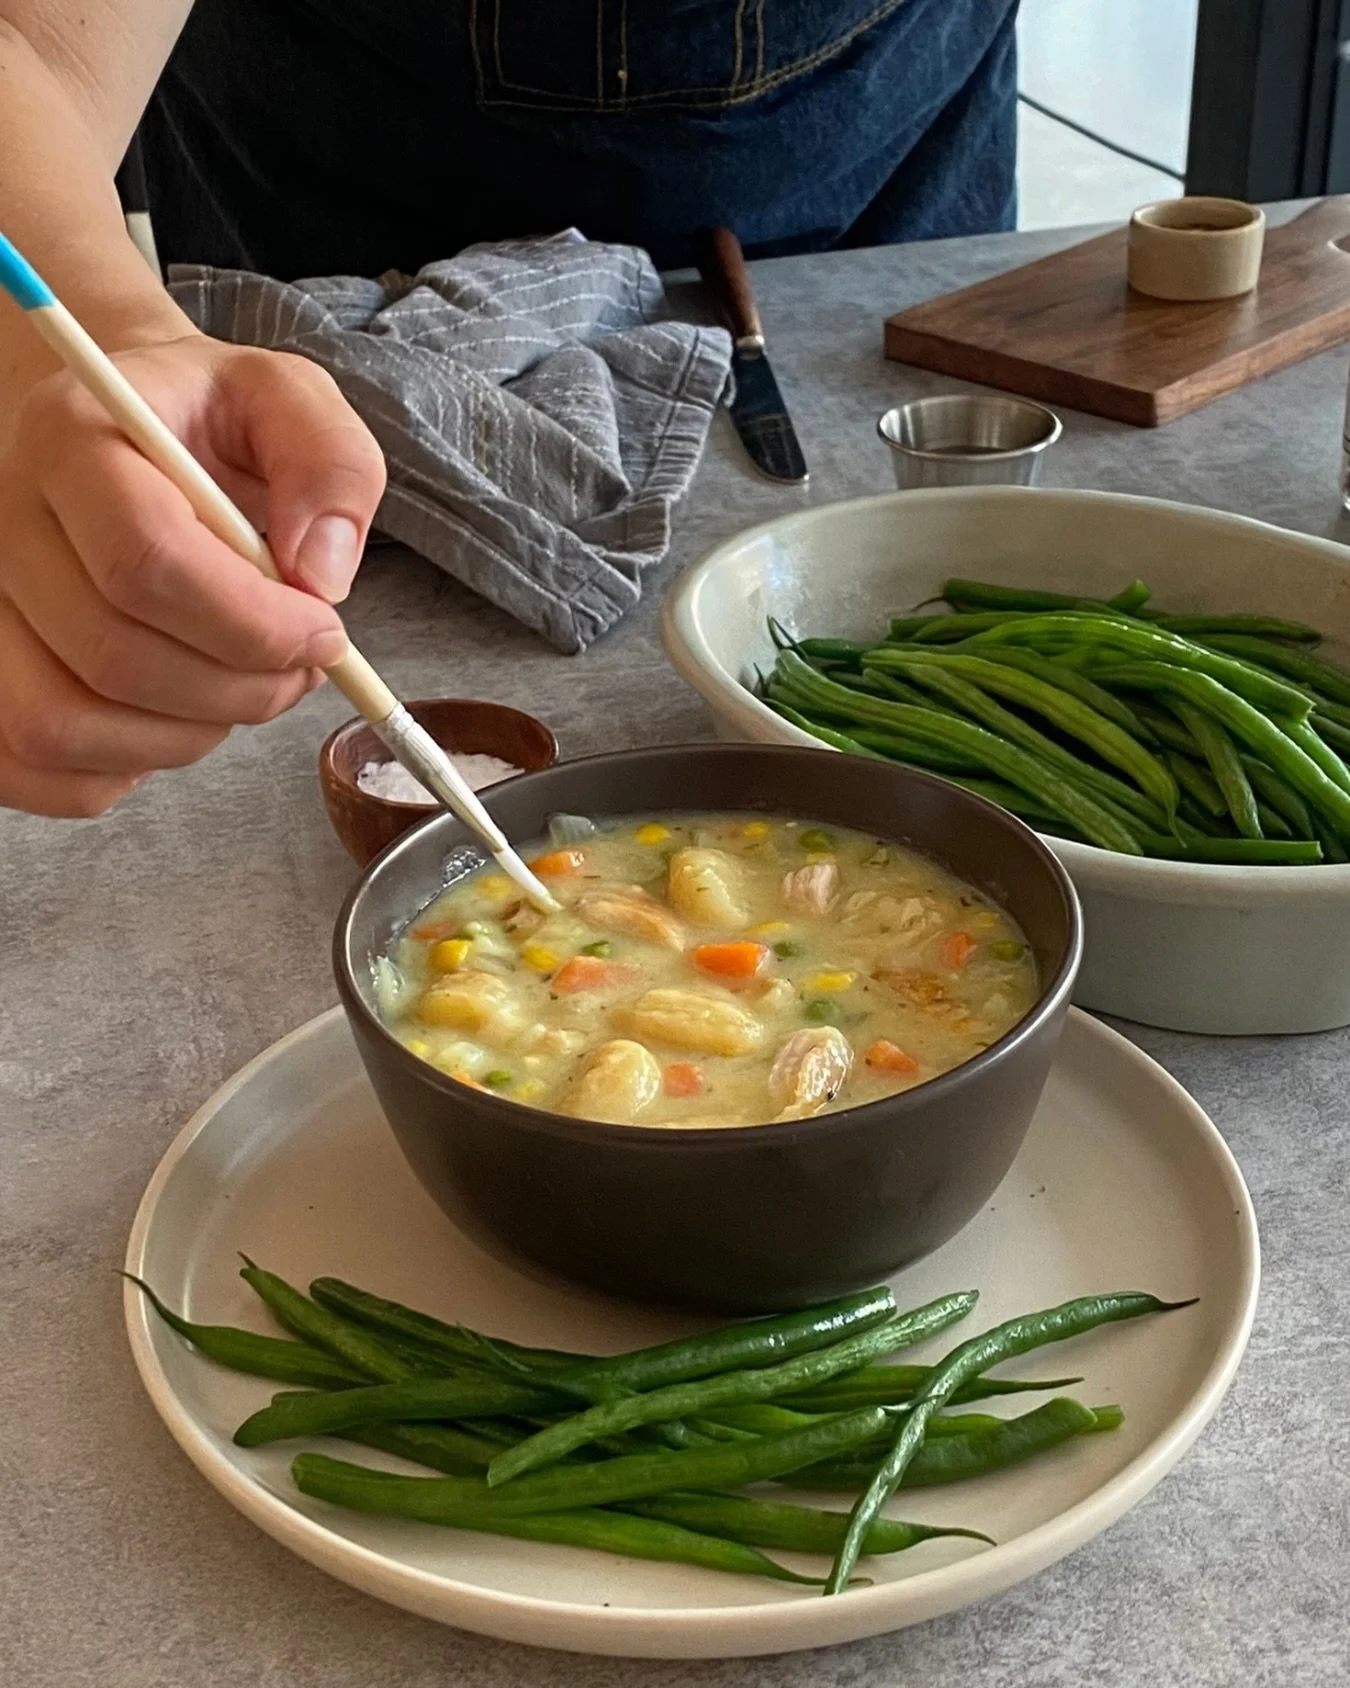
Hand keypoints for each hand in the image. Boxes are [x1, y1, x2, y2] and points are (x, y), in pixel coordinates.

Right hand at [0, 332, 385, 815]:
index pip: (145, 560)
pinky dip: (121, 768)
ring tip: (243, 686)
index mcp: (71, 439)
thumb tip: (322, 574)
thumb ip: (329, 465)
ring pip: (64, 724)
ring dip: (187, 735)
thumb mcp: (285, 402)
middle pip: (114, 656)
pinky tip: (174, 716)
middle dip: (240, 688)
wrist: (118, 423)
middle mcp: (2, 524)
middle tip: (301, 667)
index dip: (253, 623)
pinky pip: (31, 767)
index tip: (323, 631)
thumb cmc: (201, 419)